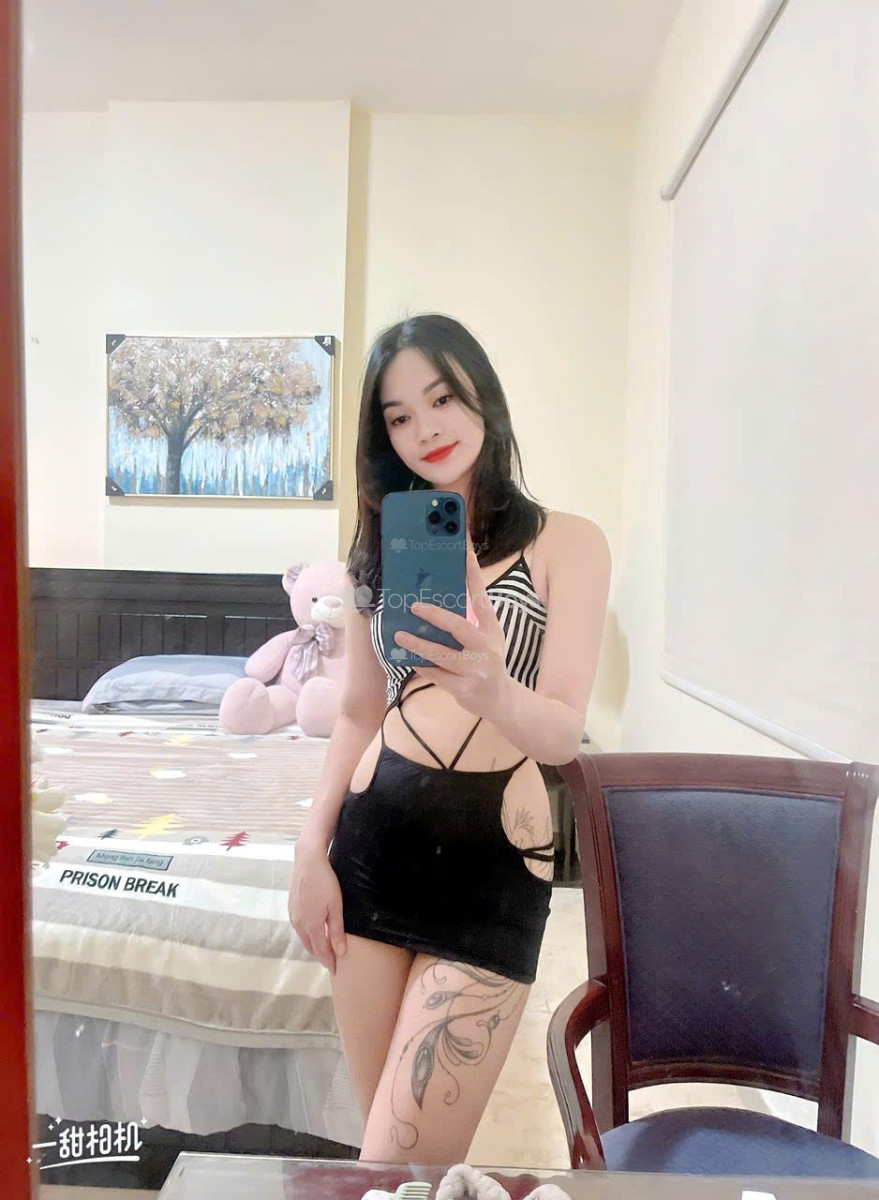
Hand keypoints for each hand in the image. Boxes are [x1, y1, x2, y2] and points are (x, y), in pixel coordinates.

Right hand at [288, 846, 346, 974]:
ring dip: (314, 945)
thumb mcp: (336, 907)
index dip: (329, 961)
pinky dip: (308, 935)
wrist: (308, 861)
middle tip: (331, 962)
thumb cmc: (326, 882)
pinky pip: (300, 928)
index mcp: (312, 926)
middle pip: (311, 947)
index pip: (321, 951)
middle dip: (321, 956)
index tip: (336, 970)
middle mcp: (299, 924)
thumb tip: (341, 952)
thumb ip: (337, 931)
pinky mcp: (292, 907)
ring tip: (324, 949)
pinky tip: (314, 932)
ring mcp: (293, 915)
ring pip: (304, 937)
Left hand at [393, 538, 510, 719]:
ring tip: (400, 636)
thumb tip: (435, 603)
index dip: (474, 576)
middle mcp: (487, 647)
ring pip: (441, 654)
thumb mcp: (487, 639)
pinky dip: (422, 666)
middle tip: (414, 606)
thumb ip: (469, 623)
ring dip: (417, 644)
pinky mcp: (464, 688)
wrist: (501, 701)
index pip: (483, 599)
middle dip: (434, 615)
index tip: (465, 553)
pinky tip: (411, 659)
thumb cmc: (487, 663)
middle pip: (458, 626)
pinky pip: (436, 674)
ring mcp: (476, 669)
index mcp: (492, 630)